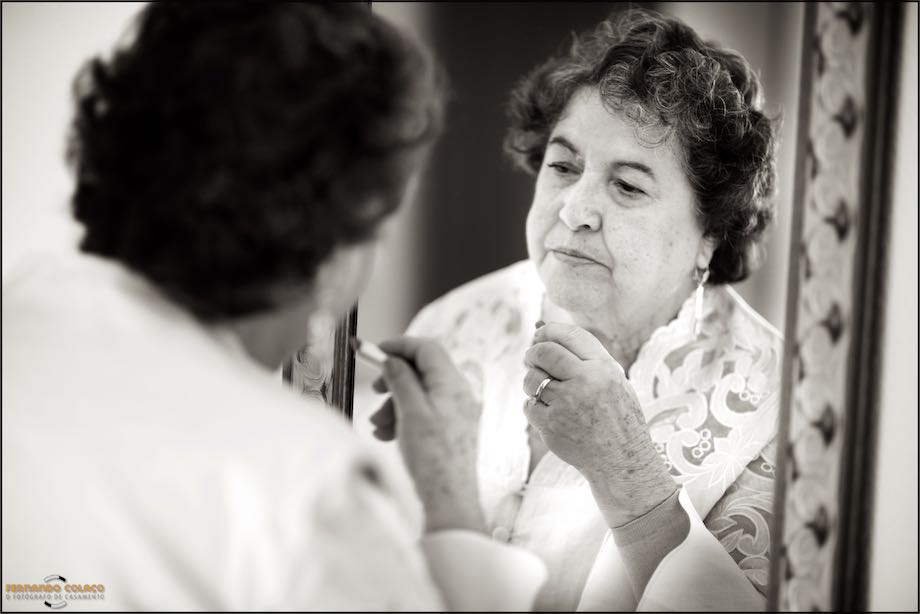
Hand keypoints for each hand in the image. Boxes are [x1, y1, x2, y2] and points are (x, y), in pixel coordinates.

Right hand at [374, 336, 484, 533]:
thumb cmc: (432, 456)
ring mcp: (457, 412)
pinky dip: (403, 419)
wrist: (449, 497)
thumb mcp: (410, 411)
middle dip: (394, 381)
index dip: (400, 346)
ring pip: (419, 394)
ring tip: (377, 426)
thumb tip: (392, 359)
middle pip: (422, 371)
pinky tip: (387, 436)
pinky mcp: (452, 430)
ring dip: (394, 404)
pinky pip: (424, 413)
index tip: (377, 351)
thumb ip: (401, 379)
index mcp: (453, 384)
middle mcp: (459, 394)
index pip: (427, 348)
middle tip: (375, 390)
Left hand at [523, 323, 675, 526]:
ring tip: (547, 392)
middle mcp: (585, 382)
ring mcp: (566, 404)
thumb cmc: (616, 417)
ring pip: (531, 379)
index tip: (539, 334)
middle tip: (532, 358)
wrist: (622, 460)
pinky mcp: (551, 424)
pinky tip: (550, 414)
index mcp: (603, 368)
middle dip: (532, 353)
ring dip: (532, 383)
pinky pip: (529, 405)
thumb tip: (540, 328)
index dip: (548, 331)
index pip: (569, 335)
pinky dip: (534, 407)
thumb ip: (583, 356)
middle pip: (544, 352)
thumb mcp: (613, 380)